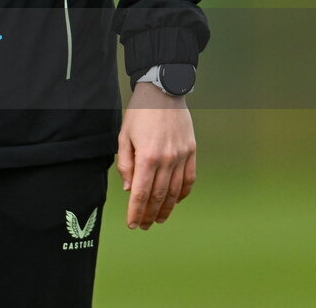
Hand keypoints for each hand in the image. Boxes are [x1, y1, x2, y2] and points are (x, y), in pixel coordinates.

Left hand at [117, 82, 195, 229]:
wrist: (163, 91)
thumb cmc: (140, 112)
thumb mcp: (124, 135)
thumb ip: (126, 163)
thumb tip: (129, 188)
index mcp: (146, 156)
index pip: (140, 193)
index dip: (136, 212)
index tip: (133, 224)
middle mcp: (166, 159)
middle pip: (158, 196)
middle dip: (150, 214)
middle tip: (144, 225)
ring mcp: (181, 156)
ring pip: (175, 191)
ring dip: (166, 208)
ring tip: (159, 218)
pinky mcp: (191, 151)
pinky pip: (189, 179)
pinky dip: (183, 194)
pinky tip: (175, 200)